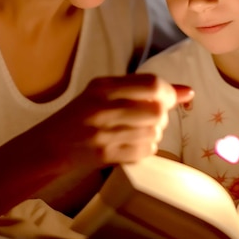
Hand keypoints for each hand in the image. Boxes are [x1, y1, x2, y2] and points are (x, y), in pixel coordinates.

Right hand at [45, 74, 193, 167]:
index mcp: (103, 86)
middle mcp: (104, 107)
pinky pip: (145, 150)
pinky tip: (134, 143)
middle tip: (151, 118)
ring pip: (154, 132)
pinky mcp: (107, 154)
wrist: (49, 145)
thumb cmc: (80, 115)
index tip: (168, 98)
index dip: (168, 92)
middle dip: (162, 116)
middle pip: (157, 110)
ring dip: (155, 133)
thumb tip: (188, 92)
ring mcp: (105, 133)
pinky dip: (147, 148)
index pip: (152, 84)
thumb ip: (144, 88)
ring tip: (139, 131)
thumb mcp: (105, 92)